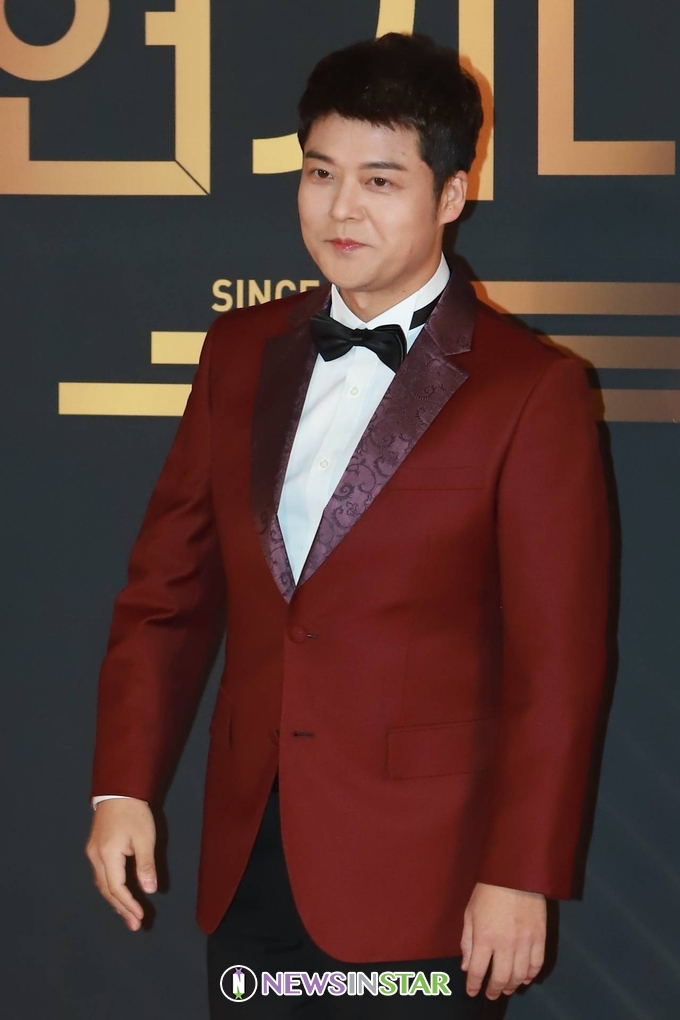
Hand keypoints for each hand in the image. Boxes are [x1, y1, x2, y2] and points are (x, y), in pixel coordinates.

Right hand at [85, 798, 156, 930]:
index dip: (128, 905)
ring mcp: (92, 853)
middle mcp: (95, 857)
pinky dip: (110, 888)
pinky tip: (118, 894)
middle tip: (135, 925)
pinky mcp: (94, 849)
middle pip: (106, 890)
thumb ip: (146, 865)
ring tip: (128, 915)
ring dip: (115, 900)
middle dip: (121, 908)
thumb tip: (149, 890)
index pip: (116, 888)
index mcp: (107, 855)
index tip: (140, 917)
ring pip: (102, 884)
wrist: (118, 791)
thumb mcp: (144, 838)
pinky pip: (101, 875)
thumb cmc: (134, 812)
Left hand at [460, 882, 545, 999]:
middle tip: (491, 994)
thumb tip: (466, 966)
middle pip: (500, 978)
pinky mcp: (539, 937)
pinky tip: (525, 977)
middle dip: (494, 990)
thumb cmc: (488, 891)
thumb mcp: (470, 913)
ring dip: (512, 986)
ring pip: (520, 976)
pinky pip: (537, 964)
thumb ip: (468, 941)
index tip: (472, 992)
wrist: (514, 873)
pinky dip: (531, 975)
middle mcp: (505, 944)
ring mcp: (525, 942)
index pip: (478, 971)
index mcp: (485, 937)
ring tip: (507, 988)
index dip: (474, 985)